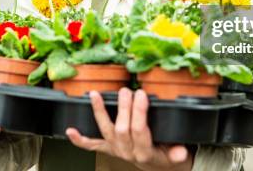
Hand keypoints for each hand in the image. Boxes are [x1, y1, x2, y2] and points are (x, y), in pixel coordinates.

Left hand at [66, 88, 192, 170]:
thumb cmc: (166, 154)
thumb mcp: (176, 155)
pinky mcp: (107, 148)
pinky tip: (70, 131)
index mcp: (144, 152)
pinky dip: (80, 139)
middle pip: (121, 128)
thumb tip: (182, 151)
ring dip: (99, 112)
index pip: (139, 130)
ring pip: (105, 130)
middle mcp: (126, 152)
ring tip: (95, 95)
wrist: (156, 166)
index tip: (142, 94)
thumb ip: (177, 153)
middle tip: (127, 90)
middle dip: (123, 108)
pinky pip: (91, 145)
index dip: (139, 112)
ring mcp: (115, 150)